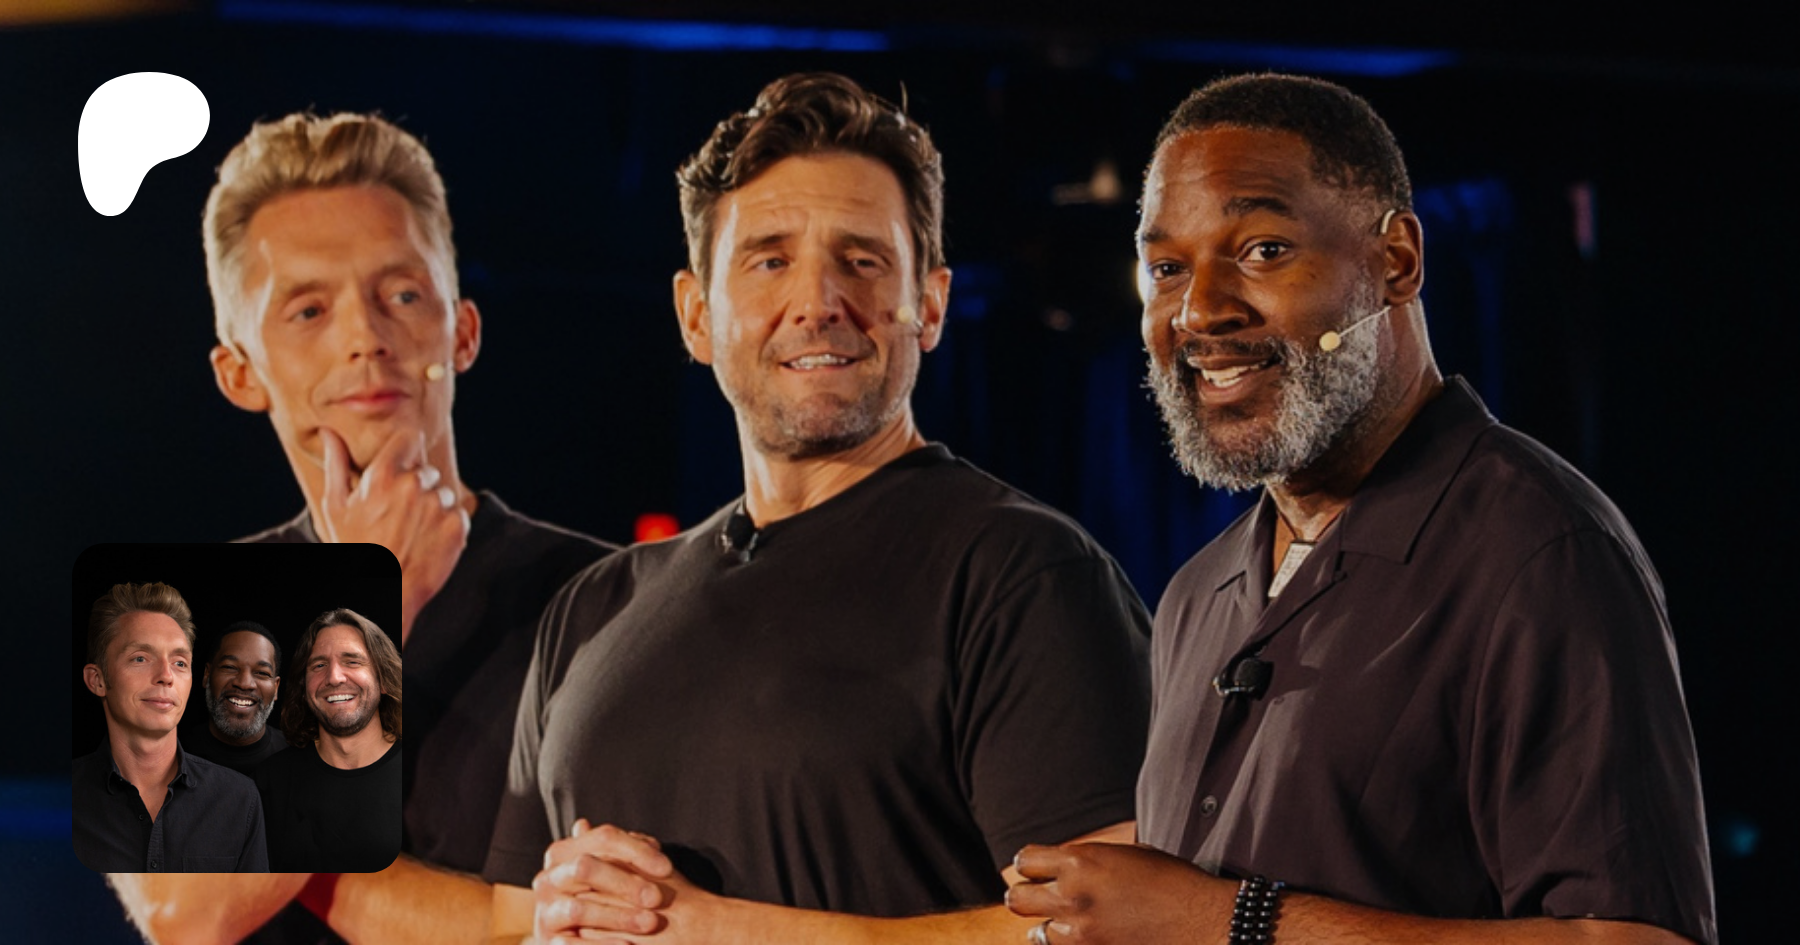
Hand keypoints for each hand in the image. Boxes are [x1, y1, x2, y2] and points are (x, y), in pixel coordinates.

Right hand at [316, 426, 468, 636]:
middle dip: (416, 487)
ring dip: (433, 508)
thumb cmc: (353, 548)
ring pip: (444, 494)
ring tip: (411, 533)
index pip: (410, 439)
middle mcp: (413, 485)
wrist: (378, 594)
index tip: (400, 470)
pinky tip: (427, 543)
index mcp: (383, 474)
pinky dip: (448, 527)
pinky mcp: (457, 526)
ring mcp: (438, 505)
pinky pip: (458, 514)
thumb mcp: (336, 506)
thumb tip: (328, 433)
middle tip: (399, 516)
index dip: (405, 454)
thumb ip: (335, 464)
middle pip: (427, 470)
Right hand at [533, 820, 677, 943]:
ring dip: (618, 916)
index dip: (637, 851)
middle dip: (624, 882)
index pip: (603, 838)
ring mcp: (545, 912)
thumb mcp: (617, 872)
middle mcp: (548, 879)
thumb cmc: (610, 898)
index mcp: (564, 853)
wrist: (590, 935)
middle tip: (658, 898)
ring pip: (579, 908)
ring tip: (650, 923)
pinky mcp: (547, 942)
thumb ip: (622, 851)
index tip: (667, 869)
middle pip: (585, 868)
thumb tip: (628, 836)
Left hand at [1006, 842, 1230, 944]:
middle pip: (1017, 899)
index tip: (1040, 870)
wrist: (1203, 920)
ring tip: (1073, 923)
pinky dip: (1070, 944)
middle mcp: (1072, 895)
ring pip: (1037, 932)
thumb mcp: (1129, 854)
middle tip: (1044, 898)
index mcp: (1081, 860)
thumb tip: (1067, 866)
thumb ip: (1090, 860)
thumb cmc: (1173, 881)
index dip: (1032, 865)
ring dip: (1051, 926)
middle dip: (1029, 896)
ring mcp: (1081, 932)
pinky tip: (1088, 937)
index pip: (1026, 861)